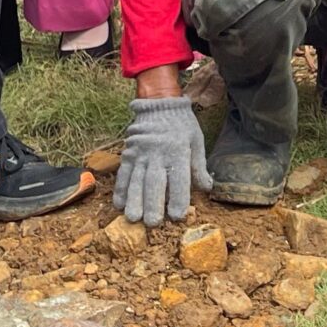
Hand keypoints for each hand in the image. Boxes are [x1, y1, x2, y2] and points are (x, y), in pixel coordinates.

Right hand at [117, 96, 213, 226]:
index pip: (179, 178)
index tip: (178, 216)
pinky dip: (120, 189)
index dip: (179, 198)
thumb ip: (199, 166)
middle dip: (153, 204)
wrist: (160, 103)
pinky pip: (123, 172)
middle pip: (154, 182)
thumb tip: (207, 188)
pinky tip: (118, 204)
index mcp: (178, 151)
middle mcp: (158, 153)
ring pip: (136, 179)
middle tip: (152, 224)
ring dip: (134, 200)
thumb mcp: (197, 141)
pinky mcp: (129, 153)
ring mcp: (141, 153)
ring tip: (133, 218)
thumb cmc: (182, 125)